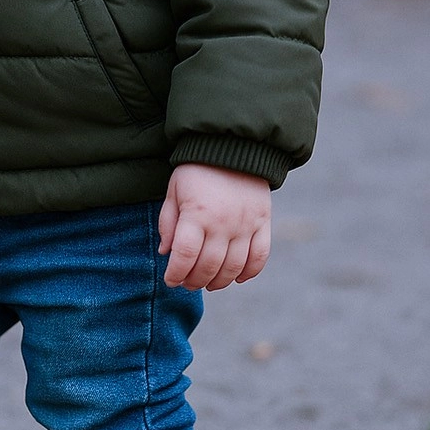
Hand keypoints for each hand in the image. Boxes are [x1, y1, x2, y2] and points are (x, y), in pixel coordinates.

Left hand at [158, 163, 271, 290]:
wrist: (233, 146)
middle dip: (194, 281)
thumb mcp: (174, 190)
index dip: (175, 273)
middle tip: (187, 283)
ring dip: (219, 282)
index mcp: (197, 214)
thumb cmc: (197, 169)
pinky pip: (260, 257)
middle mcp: (223, 223)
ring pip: (233, 267)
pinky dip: (249, 272)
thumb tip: (166, 253)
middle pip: (208, 266)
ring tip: (208, 283)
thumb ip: (168, 222)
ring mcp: (246, 224)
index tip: (170, 280)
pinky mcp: (263, 222)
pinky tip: (237, 278)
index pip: (185, 256)